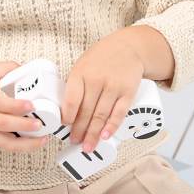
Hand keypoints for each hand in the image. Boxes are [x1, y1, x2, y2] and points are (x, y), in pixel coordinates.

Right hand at [0, 61, 49, 152]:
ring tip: (42, 139)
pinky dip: (22, 147)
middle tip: (39, 123)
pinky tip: (35, 143)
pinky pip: (6, 146)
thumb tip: (27, 70)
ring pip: (4, 142)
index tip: (31, 104)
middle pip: (2, 124)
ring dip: (25, 143)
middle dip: (23, 125)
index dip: (15, 106)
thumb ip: (8, 68)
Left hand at [61, 31, 144, 152]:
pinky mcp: (128, 92)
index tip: (64, 126)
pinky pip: (119, 113)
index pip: (72, 100)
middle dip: (79, 130)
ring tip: (87, 146)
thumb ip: (76, 85)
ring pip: (101, 115)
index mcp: (81, 73)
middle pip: (86, 111)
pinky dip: (112, 126)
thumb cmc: (101, 57)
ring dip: (93, 134)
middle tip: (75, 142)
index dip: (68, 116)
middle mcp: (97, 80)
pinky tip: (105, 136)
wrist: (129, 47)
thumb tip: (67, 111)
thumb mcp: (83, 64)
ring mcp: (113, 86)